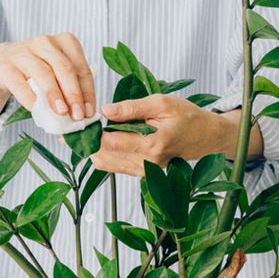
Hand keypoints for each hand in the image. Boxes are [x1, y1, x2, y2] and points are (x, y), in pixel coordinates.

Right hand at [0, 33, 95, 119]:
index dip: (87, 92)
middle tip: (78, 116)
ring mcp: (23, 52)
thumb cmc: (37, 72)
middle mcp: (45, 43)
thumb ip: (70, 91)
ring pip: (43, 73)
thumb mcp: (57, 75)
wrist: (1, 63)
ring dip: (54, 94)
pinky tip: (36, 110)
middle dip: (74, 94)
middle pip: (64, 68)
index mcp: (65, 43)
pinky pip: (19, 83)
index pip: (81, 68)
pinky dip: (29, 97)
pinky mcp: (5, 66)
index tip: (89, 113)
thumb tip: (84, 116)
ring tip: (61, 113)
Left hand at [92, 95, 261, 175]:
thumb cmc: (188, 117)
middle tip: (72, 129)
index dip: (91, 133)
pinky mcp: (144, 173)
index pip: (112, 142)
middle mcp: (148, 164)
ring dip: (93, 151)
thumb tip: (105, 110)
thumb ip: (133, 108)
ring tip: (80, 136)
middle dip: (87, 144)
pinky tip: (95, 144)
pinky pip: (117, 168)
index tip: (78, 122)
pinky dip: (104, 156)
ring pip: (108, 166)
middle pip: (105, 157)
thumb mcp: (162, 103)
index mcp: (153, 145)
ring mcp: (146, 172)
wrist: (207, 138)